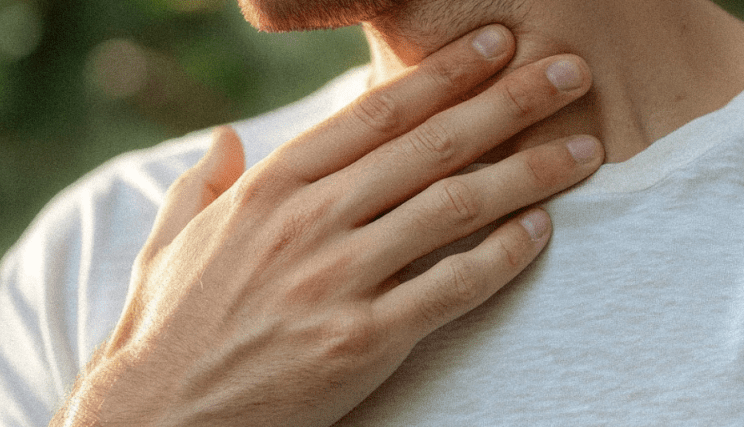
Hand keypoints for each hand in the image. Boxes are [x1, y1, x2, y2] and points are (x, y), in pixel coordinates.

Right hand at [51, 24, 601, 426]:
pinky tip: (540, 230)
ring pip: (453, 208)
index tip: (496, 45)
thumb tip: (225, 139)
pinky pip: (450, 288)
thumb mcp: (170, 240)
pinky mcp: (361, 341)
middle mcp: (308, 220)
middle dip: (507, 102)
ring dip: (528, 173)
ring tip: (583, 149)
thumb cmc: (168, 327)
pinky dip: (502, 256)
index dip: (444, 74)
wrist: (160, 417)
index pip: (375, 114)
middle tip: (568, 72)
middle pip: (429, 147)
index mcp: (269, 186)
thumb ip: (202, 182)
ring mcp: (336, 279)